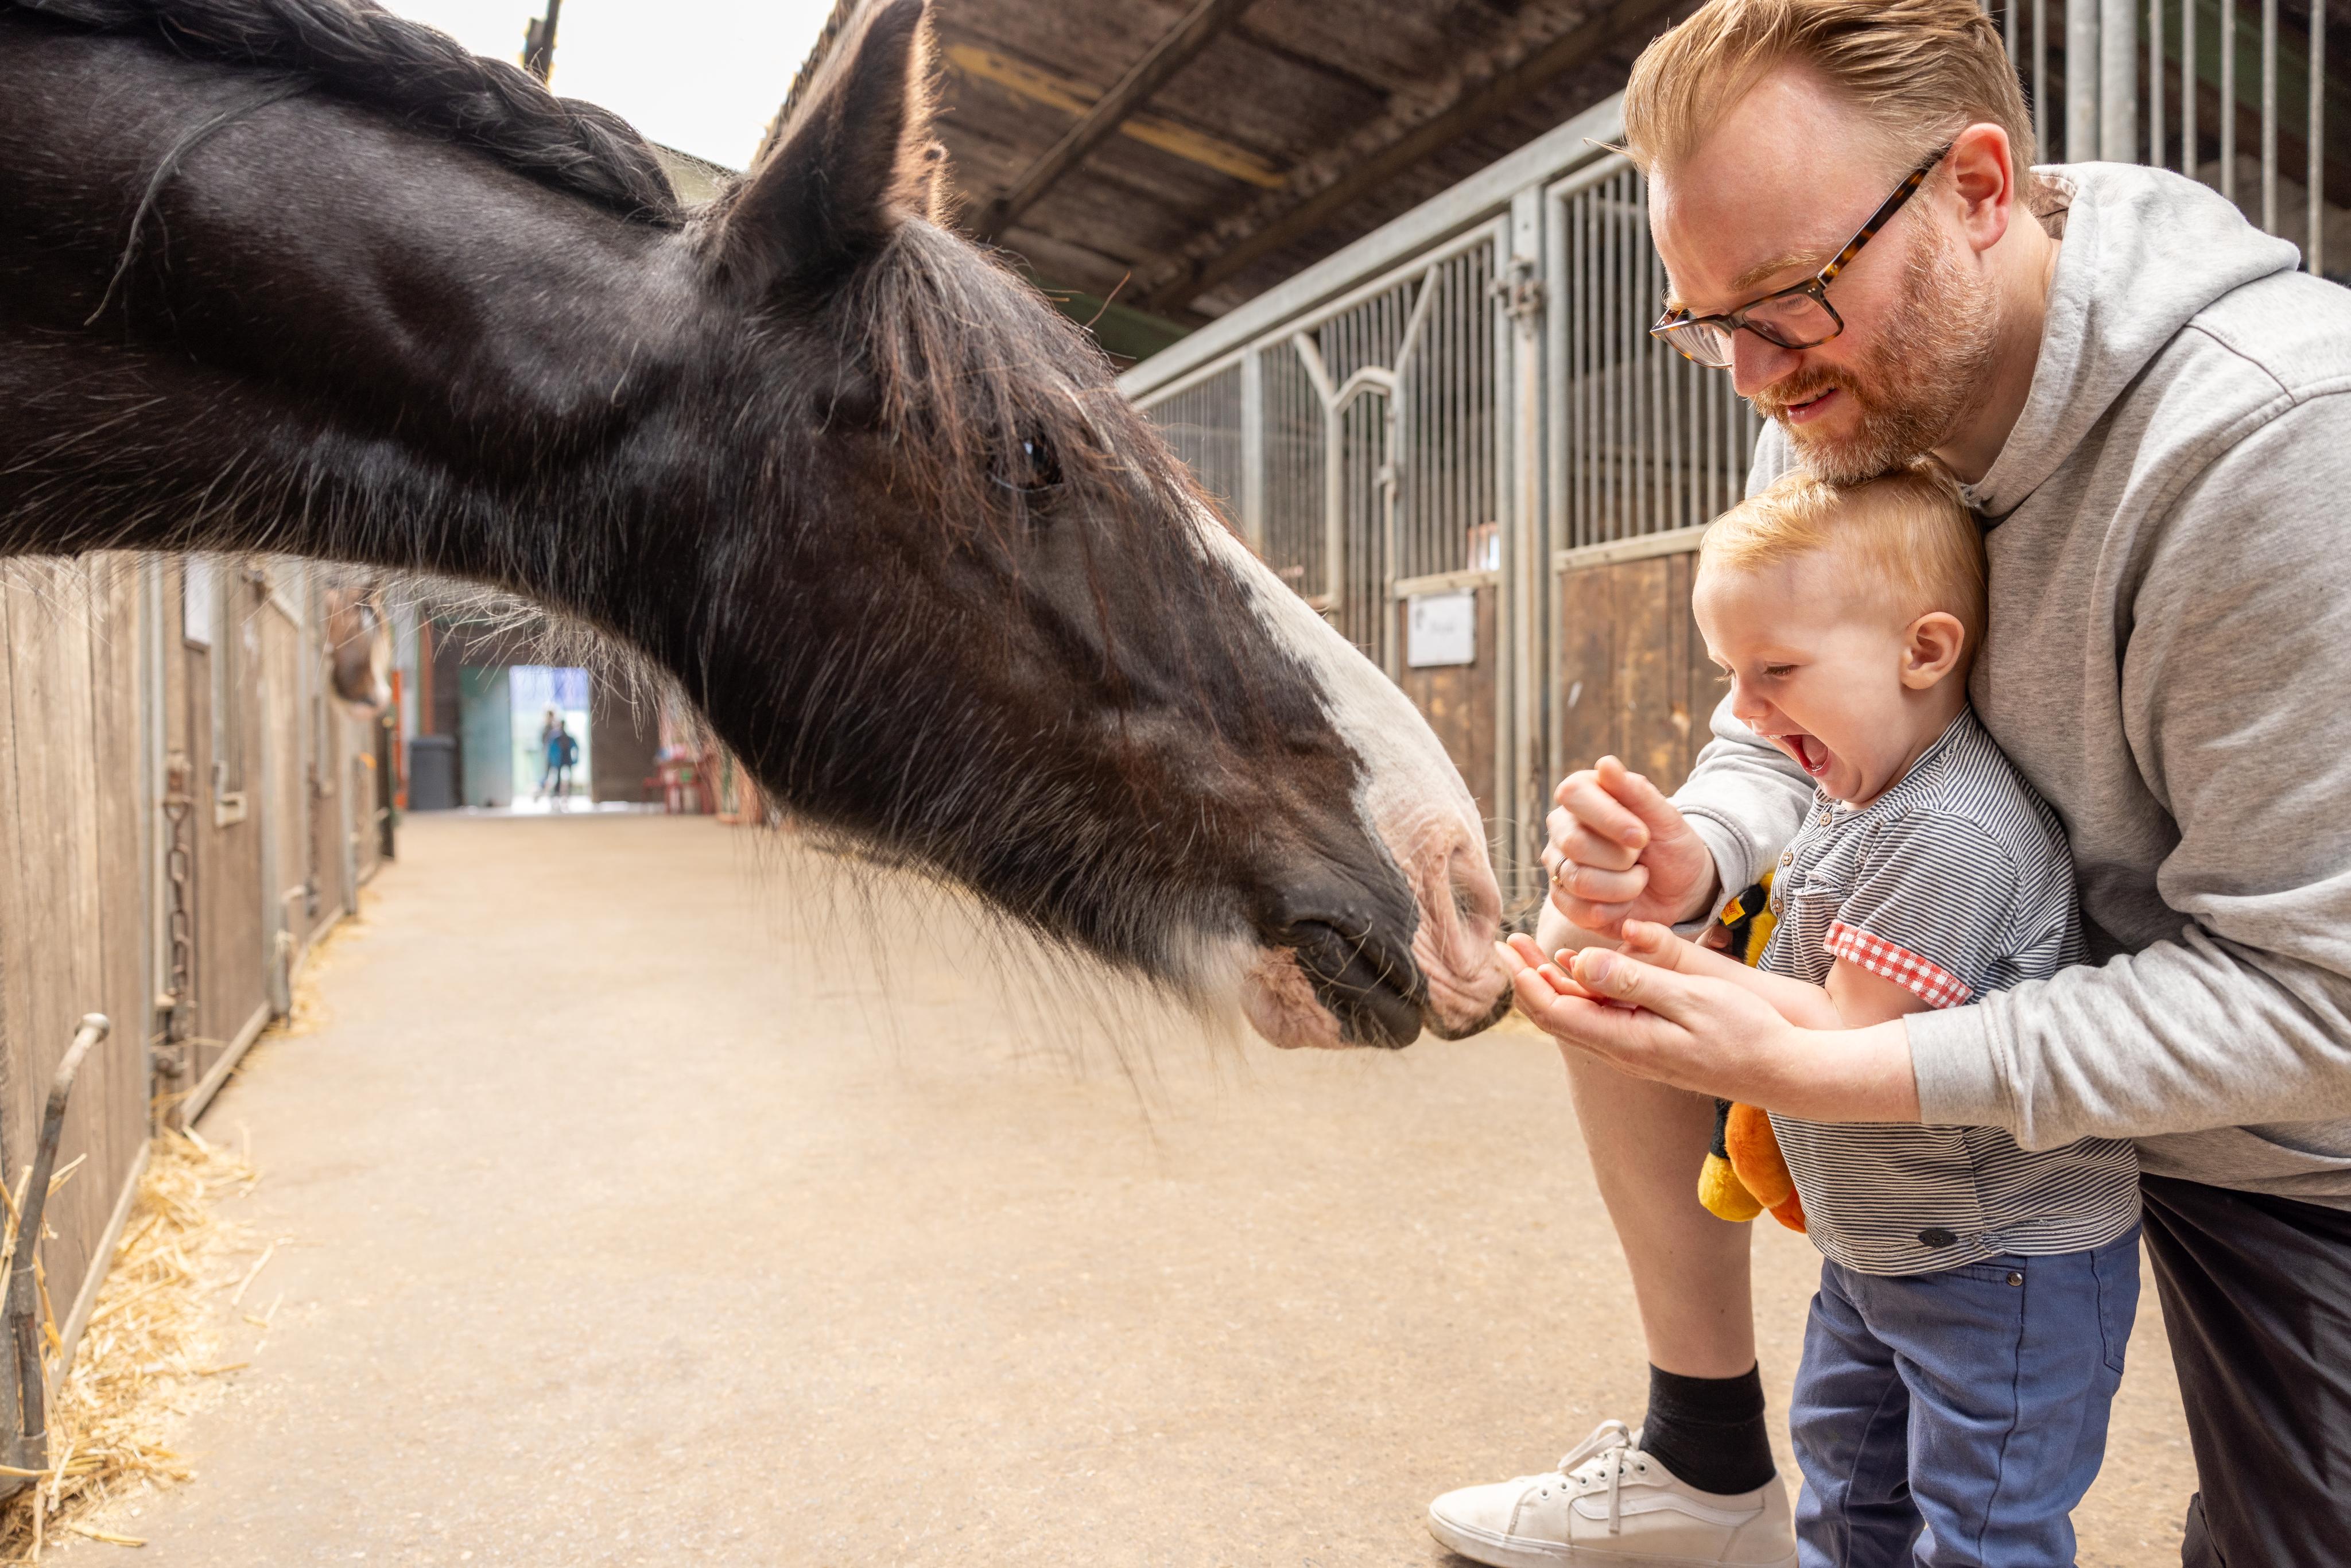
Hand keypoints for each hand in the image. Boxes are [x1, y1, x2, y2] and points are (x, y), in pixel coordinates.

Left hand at [1495, 938, 1921, 1122]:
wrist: (1787, 1072)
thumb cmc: (1747, 1031)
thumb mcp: (1692, 997)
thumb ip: (1635, 981)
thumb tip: (1579, 965)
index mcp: (1626, 1041)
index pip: (1555, 1011)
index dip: (1524, 979)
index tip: (1505, 947)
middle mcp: (1623, 1052)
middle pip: (1557, 1016)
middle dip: (1527, 978)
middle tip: (1507, 943)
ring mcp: (1637, 1054)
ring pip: (1578, 1019)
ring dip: (1551, 985)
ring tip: (1531, 953)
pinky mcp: (1653, 1049)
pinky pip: (1604, 1020)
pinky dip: (1582, 993)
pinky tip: (1581, 973)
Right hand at [1544, 756, 1717, 937]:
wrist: (1679, 889)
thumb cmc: (1671, 846)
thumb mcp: (1667, 818)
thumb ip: (1636, 791)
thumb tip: (1605, 763)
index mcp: (1583, 795)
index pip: (1572, 794)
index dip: (1608, 818)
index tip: (1642, 836)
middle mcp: (1563, 827)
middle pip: (1574, 842)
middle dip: (1622, 858)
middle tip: (1642, 858)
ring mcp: (1558, 865)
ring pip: (1579, 879)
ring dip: (1624, 886)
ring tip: (1638, 879)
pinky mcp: (1563, 901)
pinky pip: (1581, 912)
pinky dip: (1616, 911)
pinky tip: (1627, 902)